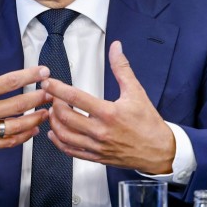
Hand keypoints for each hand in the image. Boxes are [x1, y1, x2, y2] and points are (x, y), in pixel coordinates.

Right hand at [0, 27, 50, 164]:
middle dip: (39, 97)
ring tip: (48, 111)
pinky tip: (34, 130)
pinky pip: (7, 143)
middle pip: (18, 105)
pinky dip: (23, 137)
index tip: (44, 71)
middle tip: (52, 91)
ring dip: (36, 118)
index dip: (29, 75)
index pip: (9, 82)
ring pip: (17, 126)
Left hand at [42, 40, 175, 172]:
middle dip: (54, 104)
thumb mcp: (136, 92)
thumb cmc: (148, 123)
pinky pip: (71, 151)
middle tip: (52, 97)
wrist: (159, 150)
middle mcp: (100, 131)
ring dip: (54, 123)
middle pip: (66, 117)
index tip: (48, 83)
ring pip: (65, 135)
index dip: (57, 89)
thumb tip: (116, 48)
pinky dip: (59, 142)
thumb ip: (122, 68)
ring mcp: (97, 146)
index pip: (75, 98)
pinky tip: (56, 133)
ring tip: (53, 113)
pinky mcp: (96, 157)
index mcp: (109, 113)